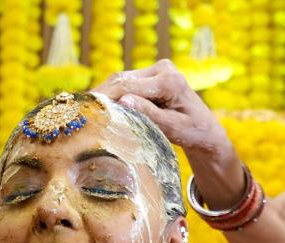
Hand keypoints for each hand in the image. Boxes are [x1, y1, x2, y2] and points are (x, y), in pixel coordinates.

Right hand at [93, 59, 245, 208]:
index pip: (129, 86)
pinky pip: (125, 83)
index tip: (87, 110)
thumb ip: (150, 115)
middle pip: (122, 79)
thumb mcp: (174, 129)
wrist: (205, 129)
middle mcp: (163, 69)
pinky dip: (111, 94)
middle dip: (101, 94)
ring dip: (104, 94)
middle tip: (79, 110)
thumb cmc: (193, 133)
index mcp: (170, 80)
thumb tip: (124, 101)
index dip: (106, 97)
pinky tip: (98, 107)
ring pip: (121, 79)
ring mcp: (156, 70)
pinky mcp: (150, 76)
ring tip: (85, 109)